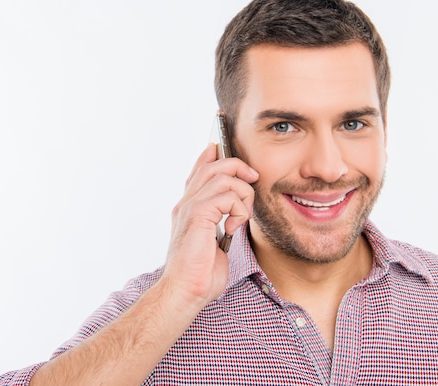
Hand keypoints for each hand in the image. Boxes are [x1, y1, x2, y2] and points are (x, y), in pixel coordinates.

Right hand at [161, 143, 258, 310]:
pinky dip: (238, 209)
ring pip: (222, 176)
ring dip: (242, 194)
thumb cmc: (200, 273)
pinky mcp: (198, 216)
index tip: (222, 147)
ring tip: (242, 216)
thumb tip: (235, 214)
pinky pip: (226, 195)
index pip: (199, 170)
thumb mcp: (214, 242)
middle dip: (237, 166)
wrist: (185, 291)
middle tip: (253, 179)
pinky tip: (233, 227)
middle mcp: (186, 203)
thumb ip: (220, 223)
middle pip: (212, 165)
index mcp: (188, 208)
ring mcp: (189, 208)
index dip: (211, 154)